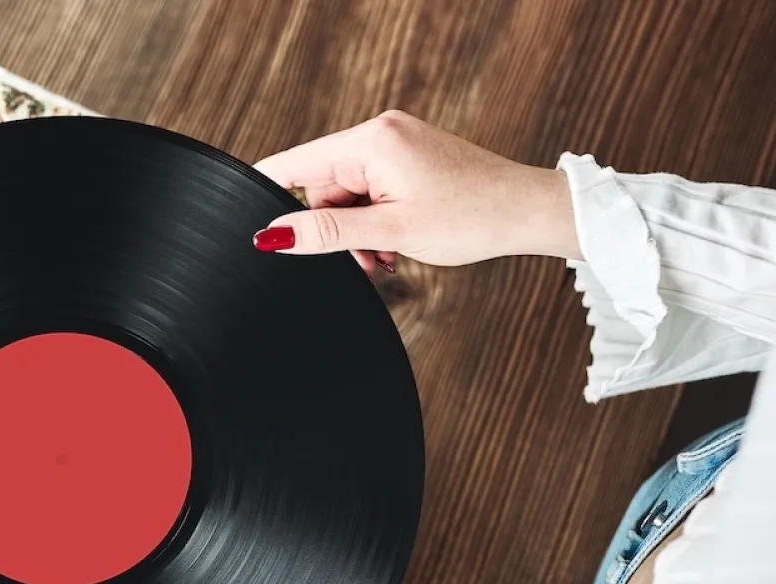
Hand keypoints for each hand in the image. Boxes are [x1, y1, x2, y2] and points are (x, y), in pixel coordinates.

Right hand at [251, 110, 579, 271]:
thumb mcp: (391, 232)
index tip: (249, 227)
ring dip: (359, 230)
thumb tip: (274, 236)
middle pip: (323, 186)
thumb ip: (327, 233)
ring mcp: (397, 142)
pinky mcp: (409, 155)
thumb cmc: (472, 217)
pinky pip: (372, 189)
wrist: (527, 212)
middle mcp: (381, 132)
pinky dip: (376, 219)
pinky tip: (396, 240)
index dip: (268, 196)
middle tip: (367, 259)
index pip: (294, 165)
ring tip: (387, 254)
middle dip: (336, 228)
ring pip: (348, 193)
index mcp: (371, 141)